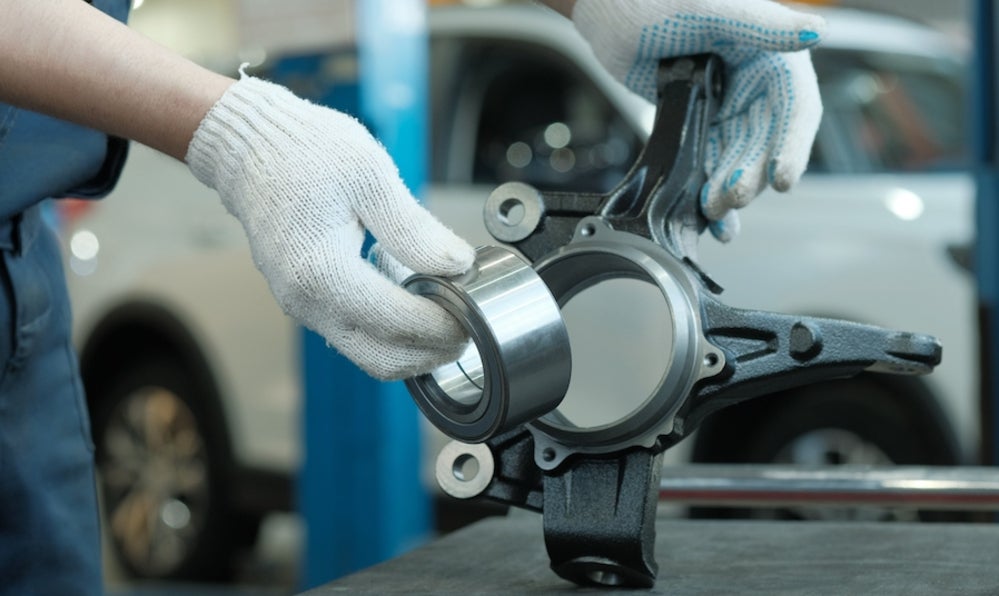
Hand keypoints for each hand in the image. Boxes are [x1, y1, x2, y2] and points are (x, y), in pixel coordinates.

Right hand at [186, 76, 474, 379]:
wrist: (250, 147)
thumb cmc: (303, 150)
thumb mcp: (370, 175)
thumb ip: (414, 228)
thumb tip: (457, 264)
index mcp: (322, 271)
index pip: (399, 322)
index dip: (444, 325)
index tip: (476, 312)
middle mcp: (306, 301)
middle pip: (384, 360)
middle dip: (432, 351)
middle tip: (469, 326)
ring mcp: (302, 306)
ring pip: (368, 354)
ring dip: (412, 346)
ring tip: (448, 313)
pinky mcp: (304, 302)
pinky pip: (354, 335)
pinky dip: (389, 333)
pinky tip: (414, 301)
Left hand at [571, 0, 824, 240]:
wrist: (605, 11)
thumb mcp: (708, 9)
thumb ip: (762, 24)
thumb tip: (815, 32)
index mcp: (771, 54)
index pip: (796, 108)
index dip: (792, 146)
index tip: (782, 179)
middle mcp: (754, 84)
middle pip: (766, 145)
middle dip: (750, 176)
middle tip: (729, 196)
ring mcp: (725, 106)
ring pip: (738, 161)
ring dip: (730, 190)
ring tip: (713, 211)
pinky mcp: (697, 123)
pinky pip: (710, 163)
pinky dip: (710, 190)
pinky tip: (709, 218)